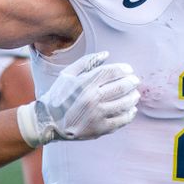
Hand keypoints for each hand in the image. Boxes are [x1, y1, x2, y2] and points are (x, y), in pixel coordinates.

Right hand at [17, 51, 139, 145]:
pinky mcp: (99, 129)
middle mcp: (92, 98)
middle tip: (135, 81)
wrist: (48, 121)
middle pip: (122, 86)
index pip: (112, 71)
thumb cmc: (59, 95)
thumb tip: (106, 54)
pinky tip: (131, 110)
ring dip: (133, 97)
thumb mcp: (67, 74)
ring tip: (135, 95)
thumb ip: (87, 62)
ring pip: (125, 103)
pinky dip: (130, 114)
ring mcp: (97, 114)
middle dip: (132, 82)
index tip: (129, 70)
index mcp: (85, 83)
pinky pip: (121, 120)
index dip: (124, 69)